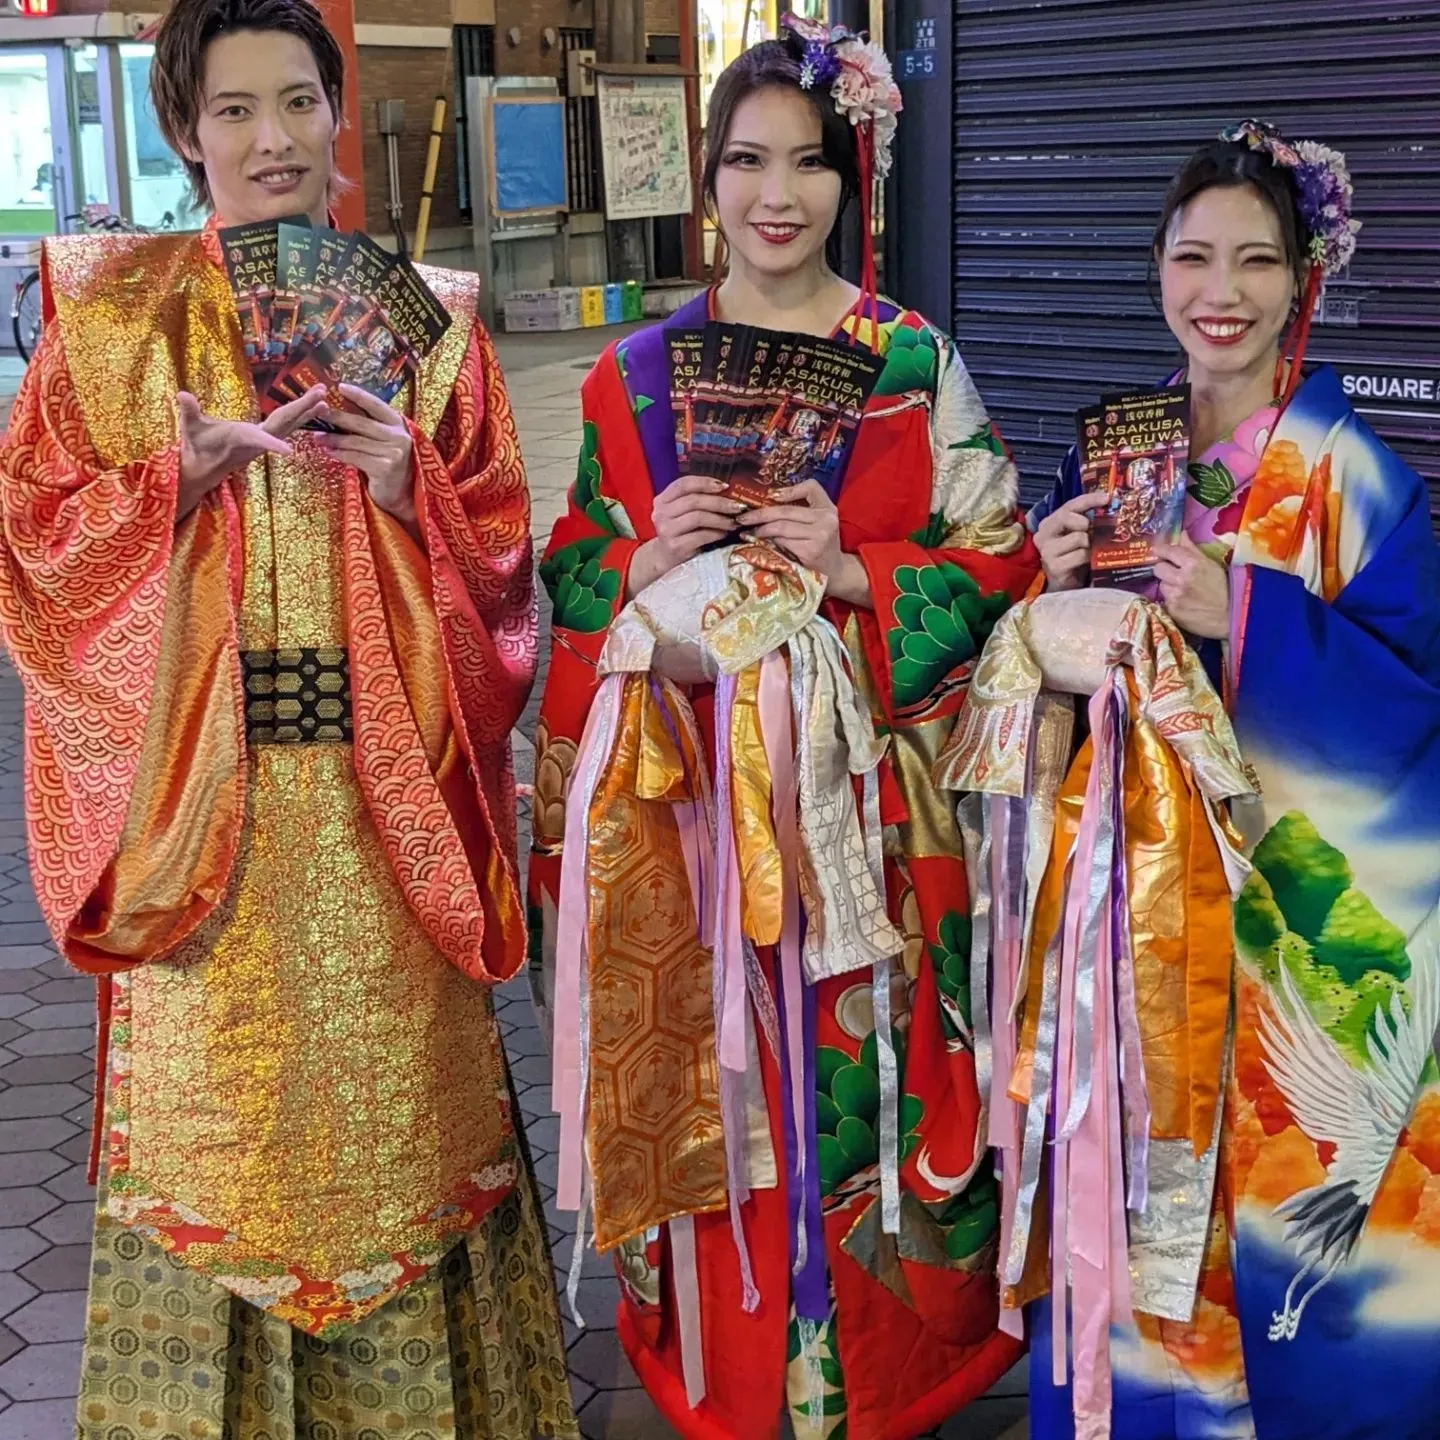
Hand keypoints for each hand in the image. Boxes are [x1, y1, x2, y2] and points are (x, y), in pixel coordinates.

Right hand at [176, 384, 328, 519]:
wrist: (204, 466)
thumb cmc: (196, 445)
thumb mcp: (189, 428)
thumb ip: (188, 412)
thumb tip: (181, 394)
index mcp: (241, 438)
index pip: (258, 439)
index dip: (272, 444)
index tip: (289, 452)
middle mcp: (257, 440)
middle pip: (284, 423)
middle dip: (302, 410)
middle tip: (322, 396)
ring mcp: (263, 440)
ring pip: (290, 424)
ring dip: (307, 412)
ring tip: (325, 399)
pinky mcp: (265, 438)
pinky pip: (288, 425)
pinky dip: (301, 415)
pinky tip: (315, 407)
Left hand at [314, 385, 416, 532]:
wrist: (402, 494)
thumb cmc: (389, 464)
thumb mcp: (385, 441)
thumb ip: (370, 427)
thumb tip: (339, 411)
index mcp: (400, 424)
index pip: (376, 405)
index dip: (358, 395)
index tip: (339, 387)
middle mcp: (400, 436)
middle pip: (362, 423)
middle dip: (337, 417)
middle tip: (317, 411)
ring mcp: (394, 452)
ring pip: (355, 441)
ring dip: (333, 438)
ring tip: (317, 436)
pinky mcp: (385, 468)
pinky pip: (355, 457)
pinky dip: (339, 454)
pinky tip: (328, 451)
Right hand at [626, 475, 744, 596]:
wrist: (665, 557)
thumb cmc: (680, 532)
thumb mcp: (681, 512)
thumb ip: (696, 499)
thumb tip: (727, 491)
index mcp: (662, 500)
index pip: (683, 484)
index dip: (705, 482)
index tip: (725, 486)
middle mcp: (660, 513)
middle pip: (693, 501)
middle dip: (719, 502)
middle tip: (737, 507)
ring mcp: (666, 530)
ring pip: (698, 517)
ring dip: (720, 519)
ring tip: (733, 522)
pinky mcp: (675, 546)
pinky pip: (701, 536)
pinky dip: (716, 533)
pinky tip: (724, 534)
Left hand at [739, 480, 870, 605]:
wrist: (835, 572)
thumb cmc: (821, 545)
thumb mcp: (818, 523)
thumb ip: (802, 511)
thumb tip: (768, 501)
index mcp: (828, 508)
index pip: (811, 487)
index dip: (790, 489)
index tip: (770, 495)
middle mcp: (826, 519)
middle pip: (786, 510)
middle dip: (761, 514)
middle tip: (743, 518)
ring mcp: (820, 535)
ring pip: (781, 527)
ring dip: (761, 530)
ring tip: (749, 531)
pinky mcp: (810, 551)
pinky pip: (782, 542)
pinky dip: (769, 542)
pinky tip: (762, 543)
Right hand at [1034, 492, 1109, 591]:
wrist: (1064, 583)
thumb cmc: (1073, 555)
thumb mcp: (1077, 534)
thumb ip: (1086, 521)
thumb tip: (1111, 507)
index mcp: (1050, 523)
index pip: (1069, 505)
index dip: (1089, 499)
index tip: (1108, 498)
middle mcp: (1044, 534)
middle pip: (1067, 516)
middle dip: (1086, 522)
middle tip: (1094, 531)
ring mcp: (1047, 551)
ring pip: (1079, 537)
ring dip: (1091, 544)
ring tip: (1092, 550)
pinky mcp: (1055, 566)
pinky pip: (1080, 555)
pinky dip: (1089, 557)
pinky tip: (1088, 561)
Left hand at [1153, 532, 1230, 638]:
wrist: (1234, 616)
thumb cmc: (1227, 589)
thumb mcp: (1213, 565)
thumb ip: (1193, 549)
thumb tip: (1181, 534)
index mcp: (1194, 564)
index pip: (1169, 551)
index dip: (1162, 550)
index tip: (1159, 551)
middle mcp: (1181, 579)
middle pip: (1158, 568)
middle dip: (1164, 569)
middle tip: (1173, 573)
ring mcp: (1175, 596)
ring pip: (1161, 586)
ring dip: (1169, 586)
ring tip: (1183, 591)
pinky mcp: (1173, 611)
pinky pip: (1165, 602)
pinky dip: (1172, 601)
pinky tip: (1184, 603)